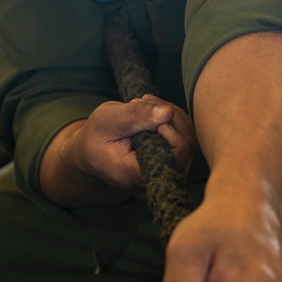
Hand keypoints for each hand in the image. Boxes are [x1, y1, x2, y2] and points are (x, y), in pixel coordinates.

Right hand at [73, 93, 194, 191]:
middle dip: (169, 117)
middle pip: (186, 146)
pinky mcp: (173, 163)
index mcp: (137, 175)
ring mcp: (167, 172)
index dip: (171, 133)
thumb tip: (167, 113)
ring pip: (189, 139)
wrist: (92, 152)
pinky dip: (172, 119)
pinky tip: (152, 112)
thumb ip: (135, 116)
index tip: (148, 117)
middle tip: (142, 103)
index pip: (175, 157)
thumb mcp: (107, 120)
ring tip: (143, 105)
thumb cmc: (96, 137)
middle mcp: (157, 178)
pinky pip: (185, 138)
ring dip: (171, 115)